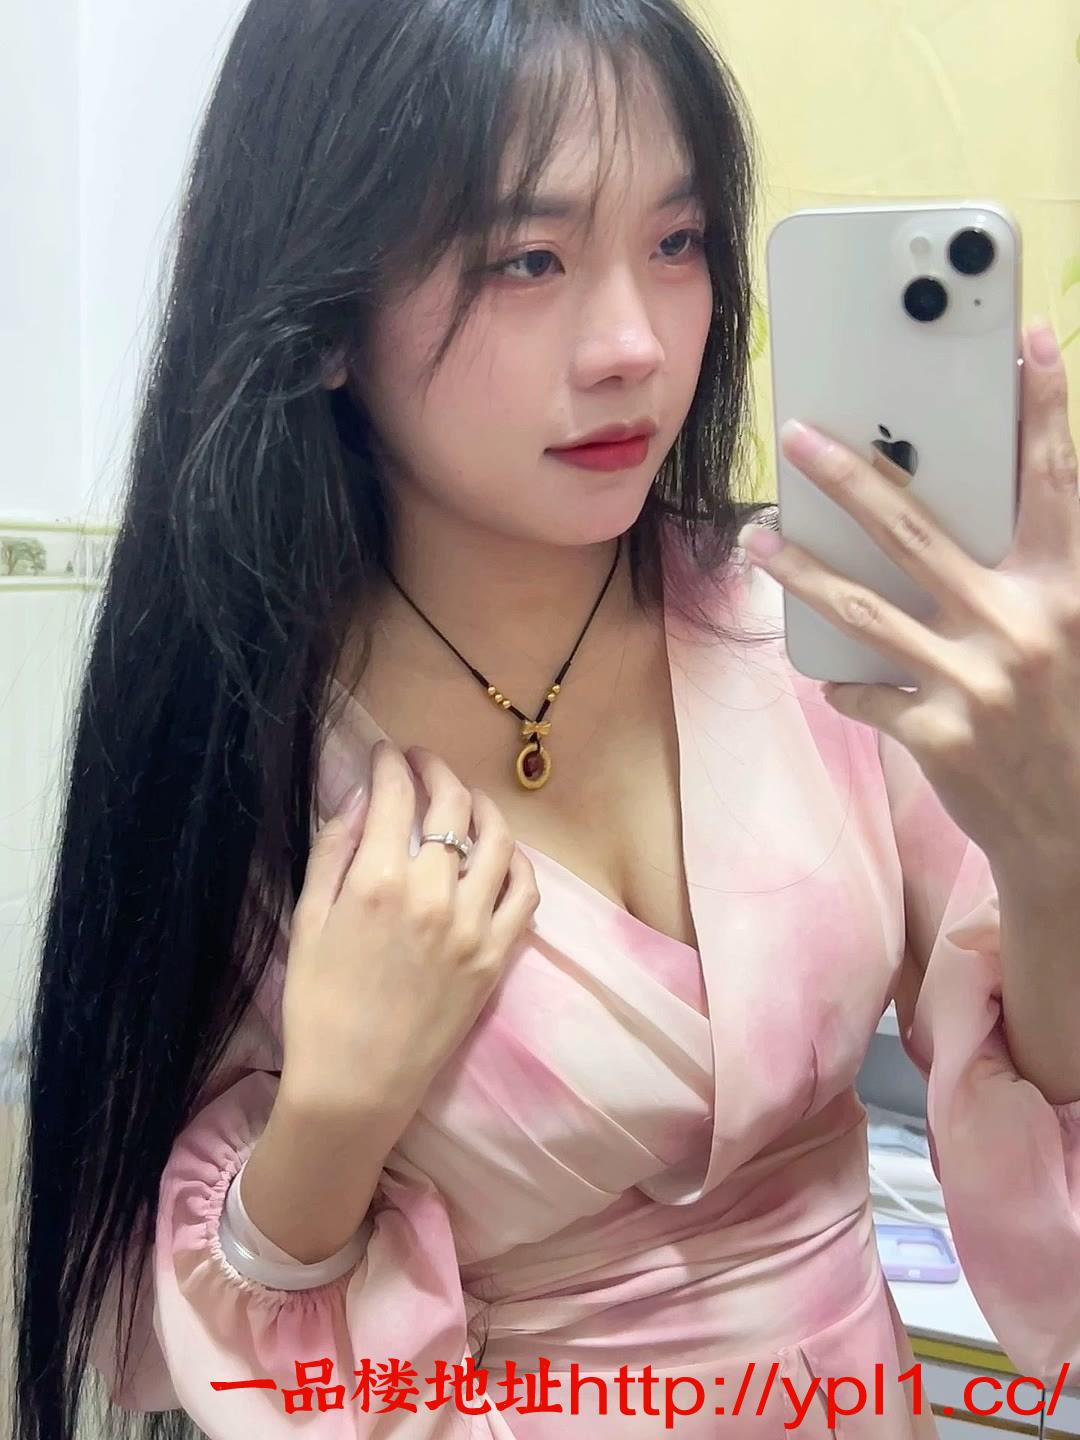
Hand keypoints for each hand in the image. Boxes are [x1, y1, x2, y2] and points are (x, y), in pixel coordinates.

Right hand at [279, 740, 539, 1116]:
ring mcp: (473, 926)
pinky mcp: (497, 957)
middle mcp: (433, 895)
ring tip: (466, 799)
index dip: (391, 763)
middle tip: (422, 763)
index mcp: (377, 882)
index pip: (395, 795)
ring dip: (482, 806)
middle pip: (451, 805)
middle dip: (436, 770)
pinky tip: (501, 853)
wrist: (354, 1085)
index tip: (385, 754)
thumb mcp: (306, 921)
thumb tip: (358, 796)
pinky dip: (518, 863)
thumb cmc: (317, 1005)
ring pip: (498, 839)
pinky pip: (525, 894)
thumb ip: (332, 850)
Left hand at [736, 319, 1079, 882]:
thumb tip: (979, 514)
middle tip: (799, 436)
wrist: (1076, 829)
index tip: (1029, 338)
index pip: (1056, 481)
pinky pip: (866, 693)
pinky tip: (832, 676)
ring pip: (864, 610)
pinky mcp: (938, 735)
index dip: (1044, 406)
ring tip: (760, 542)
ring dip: (804, 572)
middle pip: (917, 530)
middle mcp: (1022, 627)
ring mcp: (976, 684)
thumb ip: (1037, 571)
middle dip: (851, 476)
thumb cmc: (1070, 715)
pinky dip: (845, 681)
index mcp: (1067, 589)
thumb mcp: (1069, 631)